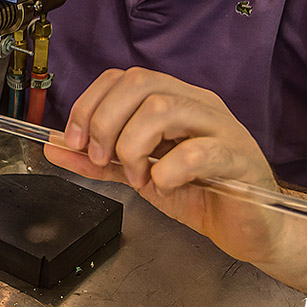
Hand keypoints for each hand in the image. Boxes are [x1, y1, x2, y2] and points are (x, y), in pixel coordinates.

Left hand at [44, 66, 287, 263]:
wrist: (252, 229)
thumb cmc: (200, 193)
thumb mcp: (137, 174)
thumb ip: (97, 160)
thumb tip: (54, 147)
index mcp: (172, 99)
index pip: (121, 78)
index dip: (89, 104)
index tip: (73, 140)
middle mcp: (197, 103)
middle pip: (140, 83)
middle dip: (105, 121)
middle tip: (101, 157)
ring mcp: (221, 127)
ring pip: (163, 108)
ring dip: (133, 145)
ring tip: (136, 175)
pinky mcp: (240, 158)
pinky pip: (197, 151)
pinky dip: (169, 170)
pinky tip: (166, 187)